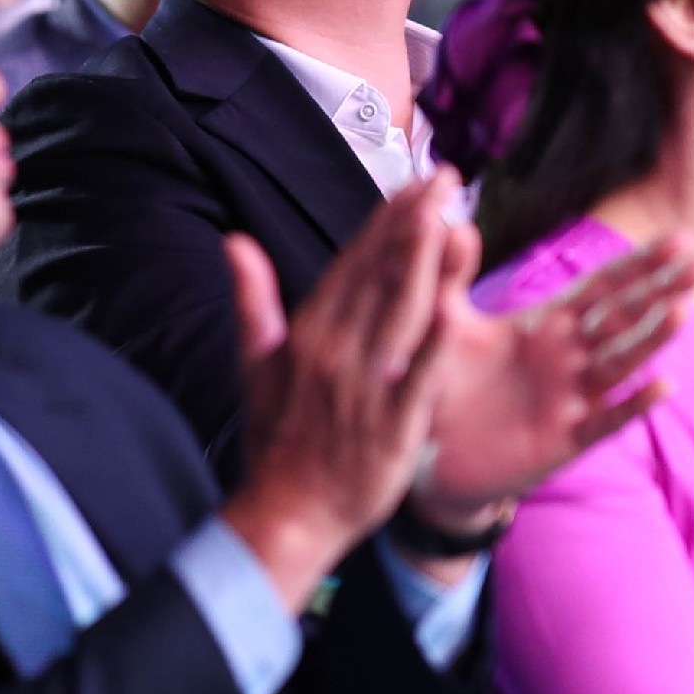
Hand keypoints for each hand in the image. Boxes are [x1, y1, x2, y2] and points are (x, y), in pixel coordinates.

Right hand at [220, 177, 459, 609]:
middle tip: (445, 178)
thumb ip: (252, 301)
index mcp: (307, 334)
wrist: (286, 515)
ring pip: (399, 314)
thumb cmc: (277, 440)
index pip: (351, 264)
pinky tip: (459, 308)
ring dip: (425, 264)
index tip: (414, 183)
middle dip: (413, 224)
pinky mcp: (392, 426)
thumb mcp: (255, 366)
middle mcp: (334, 352)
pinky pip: (417, 377)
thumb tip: (234, 240)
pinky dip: (435, 343)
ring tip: (449, 216)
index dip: (385, 221)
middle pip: (379, 277)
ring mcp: (364, 388)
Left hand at [409, 229, 693, 530]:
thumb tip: (452, 221)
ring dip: (651, 339)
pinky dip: (632, 406)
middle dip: (662, 289)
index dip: (640, 264)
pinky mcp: (563, 440)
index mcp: (547, 325)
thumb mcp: (443, 322)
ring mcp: (571, 398)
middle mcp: (569, 358)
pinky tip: (662, 386)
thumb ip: (449, 275)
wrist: (432, 454)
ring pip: (620, 363)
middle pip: (624, 317)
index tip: (681, 238)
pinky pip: (604, 421)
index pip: (603, 288)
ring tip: (683, 310)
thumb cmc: (443, 382)